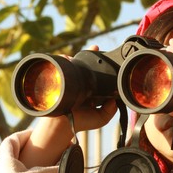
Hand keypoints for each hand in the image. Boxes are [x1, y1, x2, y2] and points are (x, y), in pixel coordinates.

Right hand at [19, 45, 116, 167]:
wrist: (63, 125)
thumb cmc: (81, 121)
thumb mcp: (101, 118)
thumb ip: (110, 110)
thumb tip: (114, 99)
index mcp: (91, 89)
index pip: (97, 74)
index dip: (101, 64)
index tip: (105, 56)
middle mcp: (81, 84)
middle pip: (85, 65)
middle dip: (88, 55)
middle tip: (94, 48)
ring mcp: (69, 81)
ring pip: (73, 65)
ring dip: (75, 57)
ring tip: (77, 55)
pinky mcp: (59, 81)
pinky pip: (60, 67)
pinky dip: (63, 61)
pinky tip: (66, 58)